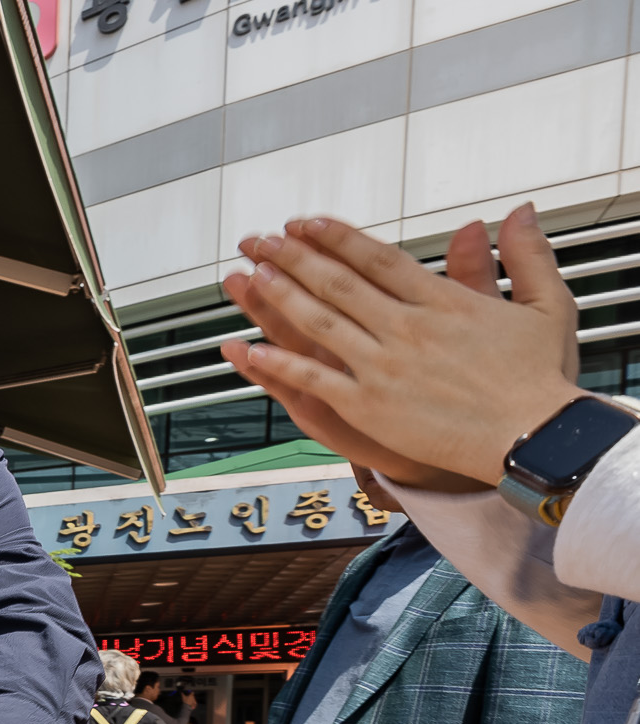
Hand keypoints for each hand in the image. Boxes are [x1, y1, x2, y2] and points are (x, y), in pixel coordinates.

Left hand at [216, 207, 581, 483]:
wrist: (533, 437)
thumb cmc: (540, 379)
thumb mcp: (545, 306)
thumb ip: (521, 256)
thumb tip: (515, 213)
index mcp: (442, 302)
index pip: (376, 259)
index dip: (335, 238)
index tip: (305, 224)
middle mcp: (406, 329)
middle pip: (338, 284)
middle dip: (293, 258)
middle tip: (260, 241)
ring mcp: (383, 368)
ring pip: (320, 324)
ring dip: (280, 298)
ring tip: (250, 276)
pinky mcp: (369, 407)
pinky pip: (314, 380)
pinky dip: (280, 364)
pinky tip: (250, 350)